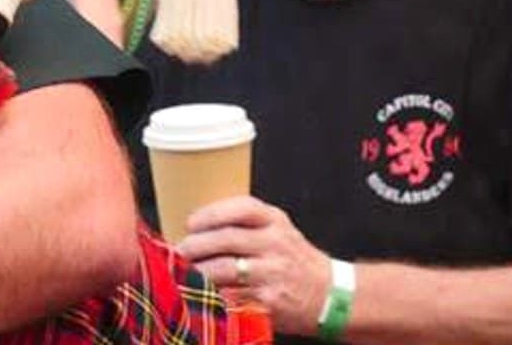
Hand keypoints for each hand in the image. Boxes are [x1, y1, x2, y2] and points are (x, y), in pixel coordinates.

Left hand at [176, 196, 330, 335]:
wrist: (332, 296)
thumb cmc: (295, 259)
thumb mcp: (279, 229)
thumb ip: (245, 223)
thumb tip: (198, 226)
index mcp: (275, 222)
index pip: (241, 209)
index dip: (211, 214)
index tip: (191, 223)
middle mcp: (275, 245)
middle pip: (226, 239)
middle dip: (195, 246)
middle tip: (179, 251)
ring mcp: (272, 275)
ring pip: (224, 270)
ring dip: (198, 272)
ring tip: (183, 273)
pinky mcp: (268, 302)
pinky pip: (232, 297)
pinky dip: (212, 296)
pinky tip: (201, 294)